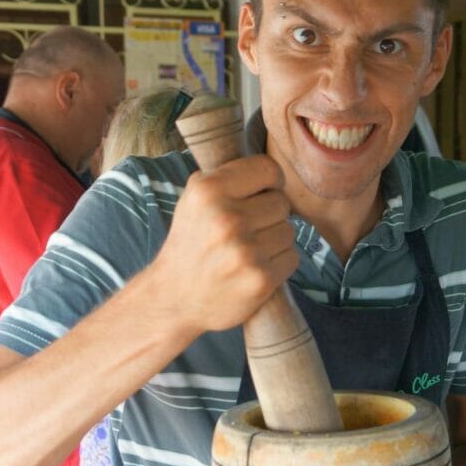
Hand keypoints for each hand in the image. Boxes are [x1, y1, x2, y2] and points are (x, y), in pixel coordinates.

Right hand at [151, 155, 298, 335]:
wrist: (173, 299)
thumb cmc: (191, 244)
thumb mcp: (194, 201)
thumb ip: (229, 178)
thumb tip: (271, 166)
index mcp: (208, 191)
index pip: (268, 168)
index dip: (269, 182)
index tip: (261, 194)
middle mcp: (226, 218)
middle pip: (282, 202)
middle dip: (269, 215)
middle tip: (245, 231)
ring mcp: (246, 251)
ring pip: (289, 231)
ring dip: (274, 241)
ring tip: (247, 252)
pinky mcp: (261, 279)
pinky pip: (292, 257)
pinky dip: (278, 264)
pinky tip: (254, 269)